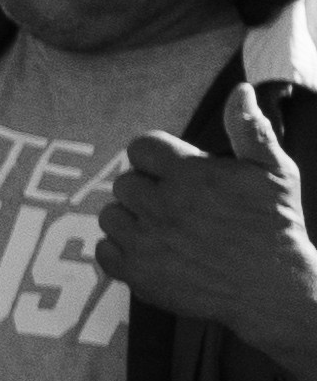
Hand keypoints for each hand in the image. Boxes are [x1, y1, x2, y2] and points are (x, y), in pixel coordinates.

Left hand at [102, 73, 316, 357]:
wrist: (276, 289)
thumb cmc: (276, 225)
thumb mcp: (275, 172)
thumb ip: (250, 129)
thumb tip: (239, 91)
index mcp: (191, 174)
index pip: (141, 147)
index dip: (158, 158)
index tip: (177, 174)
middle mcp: (163, 206)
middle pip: (125, 182)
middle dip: (148, 190)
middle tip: (178, 206)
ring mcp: (146, 242)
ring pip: (110, 215)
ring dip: (132, 220)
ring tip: (167, 229)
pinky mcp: (137, 275)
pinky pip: (104, 250)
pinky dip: (122, 251)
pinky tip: (153, 252)